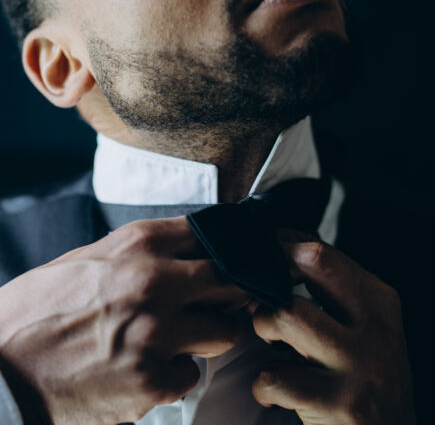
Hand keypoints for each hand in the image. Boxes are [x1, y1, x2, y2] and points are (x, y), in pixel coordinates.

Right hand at [0, 217, 247, 424]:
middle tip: (214, 304)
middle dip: (227, 295)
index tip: (225, 262)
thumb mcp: (89, 259)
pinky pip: (191, 375)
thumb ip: (141, 253)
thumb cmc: (38, 311)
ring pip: (226, 331)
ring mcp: (157, 333)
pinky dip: (175, 374)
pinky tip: (147, 368)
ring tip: (179, 339)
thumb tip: (184, 255)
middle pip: (230, 282)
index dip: (222, 250)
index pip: (210, 234)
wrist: (1, 368)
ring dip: (209, 336)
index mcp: (139, 244)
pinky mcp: (152, 381)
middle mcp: (155, 282)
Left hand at [251, 241, 415, 424]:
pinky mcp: (339, 405)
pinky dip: (263, 385)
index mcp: (379, 300)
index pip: (322, 252)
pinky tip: (275, 392)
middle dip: (272, 275)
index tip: (261, 259)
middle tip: (257, 296)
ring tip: (271, 342)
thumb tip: (280, 250)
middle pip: (310, 264)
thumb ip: (333, 291)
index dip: (281, 250)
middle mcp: (374, 327)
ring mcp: (358, 366)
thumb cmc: (367, 378)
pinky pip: (274, 377)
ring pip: (286, 314)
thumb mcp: (366, 327)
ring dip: (264, 325)